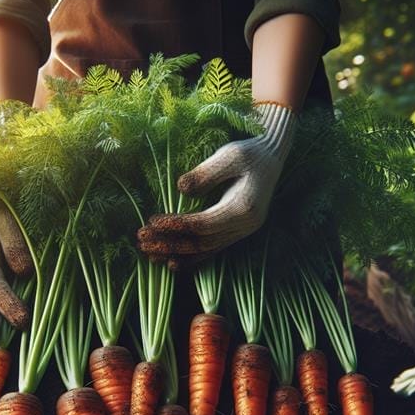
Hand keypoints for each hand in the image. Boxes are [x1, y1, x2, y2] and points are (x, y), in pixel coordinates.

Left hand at [137, 102, 295, 267]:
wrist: (272, 157)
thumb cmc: (250, 152)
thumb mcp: (229, 155)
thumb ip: (206, 173)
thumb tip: (181, 188)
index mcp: (244, 207)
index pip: (203, 224)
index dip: (176, 225)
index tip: (151, 221)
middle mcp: (245, 226)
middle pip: (202, 242)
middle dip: (170, 243)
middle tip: (142, 240)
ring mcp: (242, 232)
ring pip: (205, 250)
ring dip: (176, 254)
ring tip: (149, 255)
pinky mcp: (238, 232)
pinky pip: (212, 250)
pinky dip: (191, 258)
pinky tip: (171, 262)